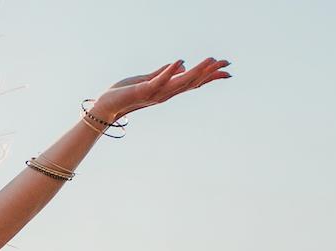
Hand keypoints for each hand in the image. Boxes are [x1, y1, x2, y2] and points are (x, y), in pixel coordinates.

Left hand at [92, 57, 230, 121]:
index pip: (193, 82)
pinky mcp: (144, 90)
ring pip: (181, 82)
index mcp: (168, 90)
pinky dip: (170, 71)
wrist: (107, 105)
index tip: (227, 71)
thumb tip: (182, 64)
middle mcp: (165, 94)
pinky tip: (180, 60)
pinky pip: (159, 80)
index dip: (210, 77)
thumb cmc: (126, 92)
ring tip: (211, 59)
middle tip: (226, 63)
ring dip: (197, 70)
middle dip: (210, 72)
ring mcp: (156, 93)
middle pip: (192, 82)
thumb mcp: (149, 79)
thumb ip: (164, 72)